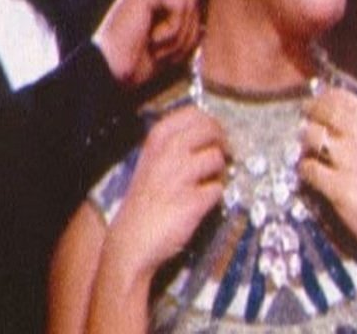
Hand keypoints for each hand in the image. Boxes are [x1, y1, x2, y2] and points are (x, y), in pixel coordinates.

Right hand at [93, 0, 198, 86]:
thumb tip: (207, 23)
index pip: (193, 2)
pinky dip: (171, 29)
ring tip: (151, 41)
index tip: (157, 44)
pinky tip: (149, 35)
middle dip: (183, 33)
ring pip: (190, 3)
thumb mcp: (174, 39)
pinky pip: (182, 4)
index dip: (186, 31)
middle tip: (155, 46)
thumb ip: (190, 23)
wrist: (110, 71)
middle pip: (194, 1)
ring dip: (177, 34)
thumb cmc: (138, 57)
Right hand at [102, 106, 225, 283]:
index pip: (193, 114)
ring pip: (218, 158)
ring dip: (219, 171)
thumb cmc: (144, 203)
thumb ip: (175, 145)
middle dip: (222, 141)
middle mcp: (168, 153)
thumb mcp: (151, 163)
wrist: (131, 243)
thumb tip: (210, 132)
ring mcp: (180, 176)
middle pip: (211, 129)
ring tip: (208, 182)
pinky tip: (202, 203)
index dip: (211, 122)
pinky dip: (214, 196)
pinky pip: (218, 189)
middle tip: (224, 153)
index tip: (214, 133)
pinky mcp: (192, 201)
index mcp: (156, 140)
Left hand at [297, 86, 356, 268]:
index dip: (319, 101)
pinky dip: (304, 173)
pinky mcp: (337, 185)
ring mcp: (348, 159)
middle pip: (319, 111)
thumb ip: (355, 127)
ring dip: (303, 146)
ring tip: (308, 157)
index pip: (337, 96)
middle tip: (305, 132)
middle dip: (306, 120)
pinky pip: (307, 169)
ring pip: (309, 137)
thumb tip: (320, 110)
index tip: (313, 109)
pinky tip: (311, 180)